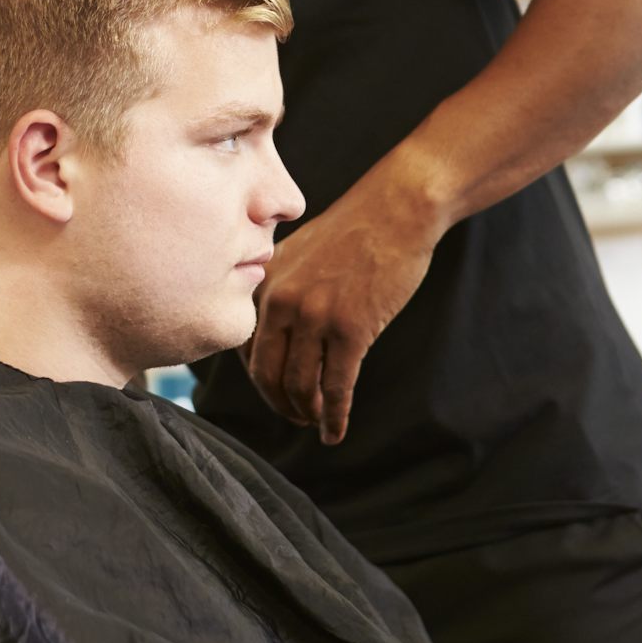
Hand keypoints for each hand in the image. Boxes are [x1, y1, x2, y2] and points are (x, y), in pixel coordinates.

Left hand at [241, 201, 437, 445]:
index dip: (259, 378)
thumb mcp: (298, 253)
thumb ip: (279, 288)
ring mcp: (314, 317)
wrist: (395, 210)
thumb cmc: (353, 231)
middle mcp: (280, 302)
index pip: (246, 347)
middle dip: (277, 403)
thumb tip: (269, 330)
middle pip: (265, 374)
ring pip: (299, 386)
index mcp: (265, 283)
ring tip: (315, 423)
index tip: (274, 390)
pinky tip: (335, 432)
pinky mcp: (350, 330)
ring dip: (305, 413)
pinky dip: (334, 417)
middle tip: (293, 416)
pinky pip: (335, 388)